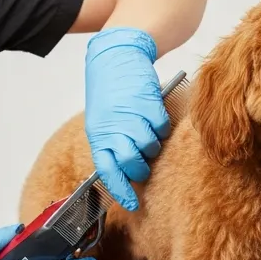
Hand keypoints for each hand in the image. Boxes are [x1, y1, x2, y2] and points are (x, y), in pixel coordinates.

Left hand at [84, 27, 168, 210]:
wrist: (118, 55)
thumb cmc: (110, 90)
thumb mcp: (102, 119)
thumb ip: (111, 141)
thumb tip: (125, 169)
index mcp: (98, 134)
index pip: (107, 171)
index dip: (120, 190)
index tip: (132, 204)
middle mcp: (114, 128)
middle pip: (130, 162)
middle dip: (140, 168)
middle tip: (143, 164)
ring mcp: (132, 117)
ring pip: (149, 147)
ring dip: (153, 146)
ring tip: (148, 134)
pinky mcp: (149, 105)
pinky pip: (161, 127)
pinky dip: (161, 126)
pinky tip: (154, 116)